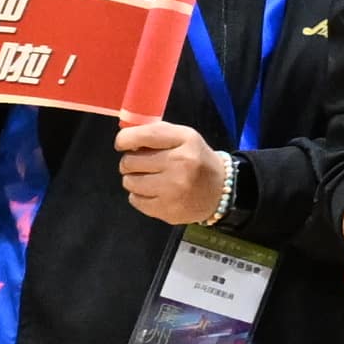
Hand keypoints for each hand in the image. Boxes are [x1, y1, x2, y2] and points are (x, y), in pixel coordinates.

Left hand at [111, 118, 235, 227]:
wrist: (220, 191)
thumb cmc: (196, 160)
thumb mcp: (184, 138)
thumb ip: (156, 134)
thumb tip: (124, 139)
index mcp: (185, 141)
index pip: (144, 135)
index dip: (124, 139)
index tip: (122, 144)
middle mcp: (180, 163)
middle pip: (130, 161)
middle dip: (130, 162)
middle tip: (142, 165)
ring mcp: (173, 189)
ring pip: (129, 182)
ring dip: (134, 180)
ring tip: (149, 179)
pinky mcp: (167, 209)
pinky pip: (134, 200)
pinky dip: (139, 196)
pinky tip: (154, 193)